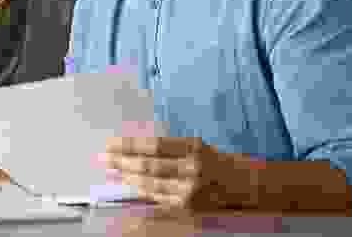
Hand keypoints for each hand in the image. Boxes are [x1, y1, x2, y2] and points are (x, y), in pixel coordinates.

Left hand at [102, 135, 250, 209]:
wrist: (248, 187)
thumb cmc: (219, 162)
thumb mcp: (197, 147)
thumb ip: (170, 149)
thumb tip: (135, 149)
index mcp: (193, 148)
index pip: (153, 146)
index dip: (128, 145)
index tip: (111, 143)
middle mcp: (192, 169)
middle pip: (148, 165)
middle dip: (122, 162)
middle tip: (103, 157)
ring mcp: (191, 191)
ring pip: (151, 185)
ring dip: (128, 178)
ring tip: (112, 171)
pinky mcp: (189, 208)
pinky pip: (160, 200)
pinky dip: (142, 193)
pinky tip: (130, 188)